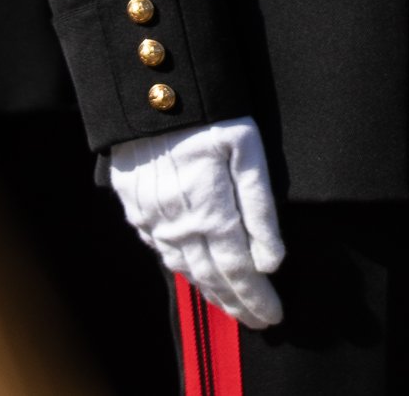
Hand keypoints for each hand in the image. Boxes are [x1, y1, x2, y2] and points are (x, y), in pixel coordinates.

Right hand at [105, 117, 284, 327]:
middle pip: (211, 276)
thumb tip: (272, 262)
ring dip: (209, 291)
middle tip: (258, 322)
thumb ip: (260, 206)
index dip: (256, 297)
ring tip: (231, 306)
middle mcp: (177, 222)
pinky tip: (192, 272)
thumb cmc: (206, 110)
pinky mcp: (134, 204)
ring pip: (183, 266)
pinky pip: (160, 247)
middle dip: (236, 303)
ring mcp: (151, 216)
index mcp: (209, 209)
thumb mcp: (246, 147)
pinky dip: (181, 266)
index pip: (238, 269)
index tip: (273, 317)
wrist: (145, 86)